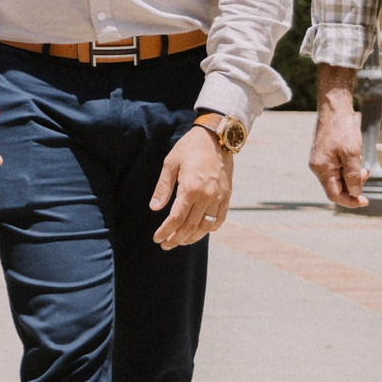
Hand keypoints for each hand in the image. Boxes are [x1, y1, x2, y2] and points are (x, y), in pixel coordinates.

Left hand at [151, 122, 232, 247]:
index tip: (157, 238)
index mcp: (190, 189)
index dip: (165, 231)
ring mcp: (219, 197)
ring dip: (192, 238)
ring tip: (180, 242)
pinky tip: (200, 232)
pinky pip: (219, 219)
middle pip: (190, 227)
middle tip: (165, 244)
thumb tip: (154, 208)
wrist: (216, 137)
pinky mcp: (226, 196)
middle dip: (176, 239)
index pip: (176, 218)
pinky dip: (210, 229)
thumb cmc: (189, 148)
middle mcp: (206, 196)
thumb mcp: (170, 164)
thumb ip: (163, 188)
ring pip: (206, 227)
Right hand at [310, 64, 367, 208]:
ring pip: (337, 178)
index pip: (334, 195)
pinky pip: (336, 169)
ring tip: (360, 161)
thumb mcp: (352, 154)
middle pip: (336, 187)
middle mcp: (317, 167)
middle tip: (366, 172)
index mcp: (322, 168)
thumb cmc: (343, 129)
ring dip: (351, 175)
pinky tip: (354, 156)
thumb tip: (356, 193)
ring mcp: (319, 161)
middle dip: (353, 185)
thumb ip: (353, 176)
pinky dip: (347, 168)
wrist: (334, 109)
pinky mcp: (323, 155)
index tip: (365, 201)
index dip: (350, 201)